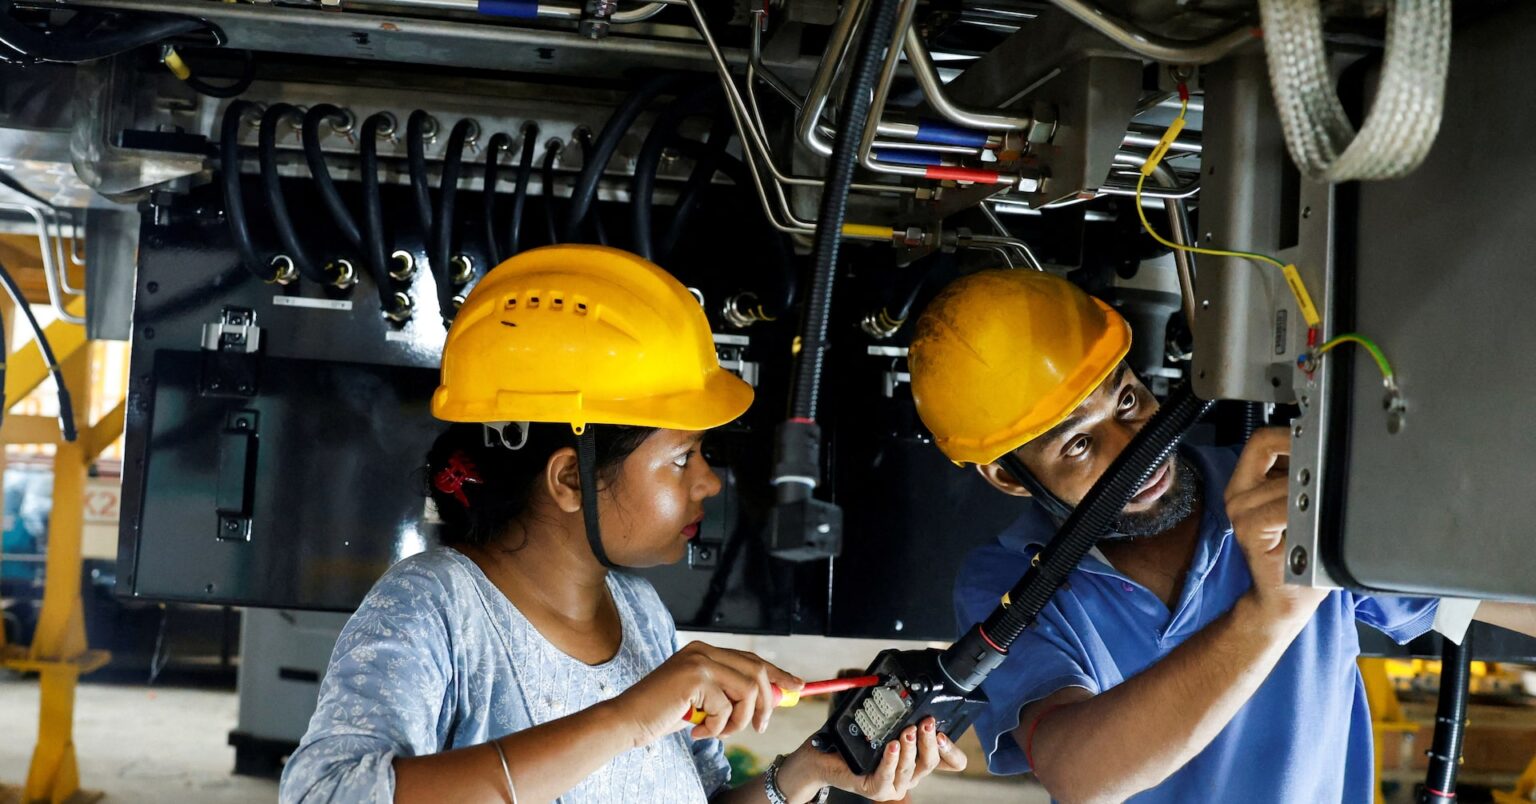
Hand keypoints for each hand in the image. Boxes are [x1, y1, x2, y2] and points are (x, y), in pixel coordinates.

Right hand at [609, 641, 802, 747]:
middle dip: (766, 702)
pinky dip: (719, 727)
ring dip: (738, 720)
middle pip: (757, 671)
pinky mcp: (696, 677)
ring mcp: (700, 661)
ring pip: (747, 691)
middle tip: (760, 727)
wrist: (627, 721)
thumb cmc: (662, 714)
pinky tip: (698, 730)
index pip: (751, 659)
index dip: (777, 673)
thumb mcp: (703, 702)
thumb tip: (770, 699)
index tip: (797, 687)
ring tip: (718, 731)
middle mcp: (704, 650)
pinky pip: (727, 708)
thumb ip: (730, 694)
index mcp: (705, 651)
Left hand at [778, 718, 967, 801]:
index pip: (950, 762)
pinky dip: (890, 760)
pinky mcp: (877, 790)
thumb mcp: (885, 720)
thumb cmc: (857, 737)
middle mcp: (910, 773)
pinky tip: (891, 746)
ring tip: (906, 730)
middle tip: (926, 723)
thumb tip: (910, 685)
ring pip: (911, 768)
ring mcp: (895, 784)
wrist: (824, 754)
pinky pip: (887, 776)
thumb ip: (902, 710)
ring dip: (910, 748)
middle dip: (931, 742)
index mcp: (917, 758)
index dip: (952, 751)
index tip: (944, 732)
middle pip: (931, 762)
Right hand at [1224, 427, 1327, 622]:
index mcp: (1247, 485)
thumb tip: (1327, 450)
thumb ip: (1300, 480)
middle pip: (1274, 453)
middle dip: (1305, 466)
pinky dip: (1303, 514)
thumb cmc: (1299, 557)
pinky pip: (1284, 506)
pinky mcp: (1249, 528)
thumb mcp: (1299, 507)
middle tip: (1320, 488)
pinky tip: (1308, 529)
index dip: (1288, 435)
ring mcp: (1240, 511)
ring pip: (1285, 482)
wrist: (1284, 597)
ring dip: (1309, 495)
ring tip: (1314, 518)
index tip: (1314, 441)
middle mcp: (1237, 495)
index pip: (1262, 440)